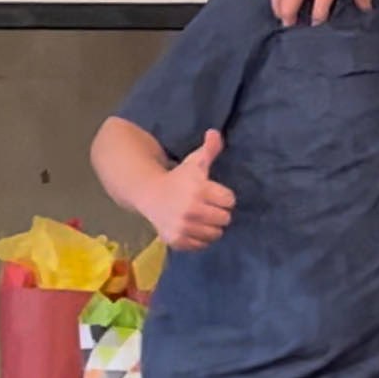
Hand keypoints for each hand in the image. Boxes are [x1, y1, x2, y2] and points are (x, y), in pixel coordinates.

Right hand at [142, 129, 235, 251]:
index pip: (230, 200)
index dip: (224, 196)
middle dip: (219, 212)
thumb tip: (215, 132)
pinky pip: (202, 245)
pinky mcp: (177, 240)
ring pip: (216, 234)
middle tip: (207, 206)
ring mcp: (183, 227)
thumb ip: (209, 149)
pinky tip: (192, 227)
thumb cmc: (178, 177)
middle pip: (225, 218)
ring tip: (201, 217)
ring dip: (211, 226)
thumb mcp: (194, 161)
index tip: (213, 193)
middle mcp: (191, 210)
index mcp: (199, 189)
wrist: (149, 193)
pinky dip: (200, 238)